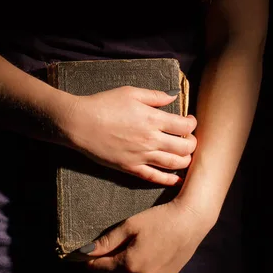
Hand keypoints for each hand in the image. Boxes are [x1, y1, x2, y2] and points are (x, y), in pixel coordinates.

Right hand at [61, 86, 196, 185]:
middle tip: (189, 139)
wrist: (80, 123)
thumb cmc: (103, 104)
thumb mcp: (130, 92)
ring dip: (185, 161)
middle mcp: (151, 139)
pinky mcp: (130, 168)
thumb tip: (173, 97)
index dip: (192, 123)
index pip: (185, 126)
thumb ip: (155, 96)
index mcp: (153, 119)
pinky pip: (154, 177)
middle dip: (192, 143)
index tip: (189, 121)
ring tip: (185, 156)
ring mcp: (141, 156)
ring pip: (174, 164)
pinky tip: (176, 179)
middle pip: (185, 147)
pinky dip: (168, 180)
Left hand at [81, 197, 213, 272]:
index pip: (100, 269)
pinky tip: (142, 253)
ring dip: (122, 267)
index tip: (82, 255)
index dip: (89, 261)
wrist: (191, 220)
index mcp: (129, 265)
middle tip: (100, 251)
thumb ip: (107, 241)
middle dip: (105, 264)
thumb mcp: (129, 226)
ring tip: (120, 251)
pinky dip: (138, 268)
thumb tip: (84, 252)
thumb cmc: (159, 219)